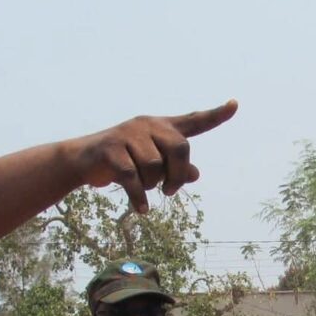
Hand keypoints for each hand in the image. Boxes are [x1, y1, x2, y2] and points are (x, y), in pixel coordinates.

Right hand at [78, 102, 238, 212]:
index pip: (193, 120)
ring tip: (145, 190)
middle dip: (177, 175)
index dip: (215, 115)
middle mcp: (147, 125)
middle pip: (179, 149)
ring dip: (153, 185)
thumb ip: (173, 167)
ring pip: (155, 166)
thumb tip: (195, 174)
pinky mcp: (111, 150)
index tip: (234, 105)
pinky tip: (142, 210)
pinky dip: (139, 197)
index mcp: (161, 126)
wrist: (81, 159)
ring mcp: (128, 135)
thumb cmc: (122, 160)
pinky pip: (133, 178)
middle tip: (169, 191)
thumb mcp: (149, 164)